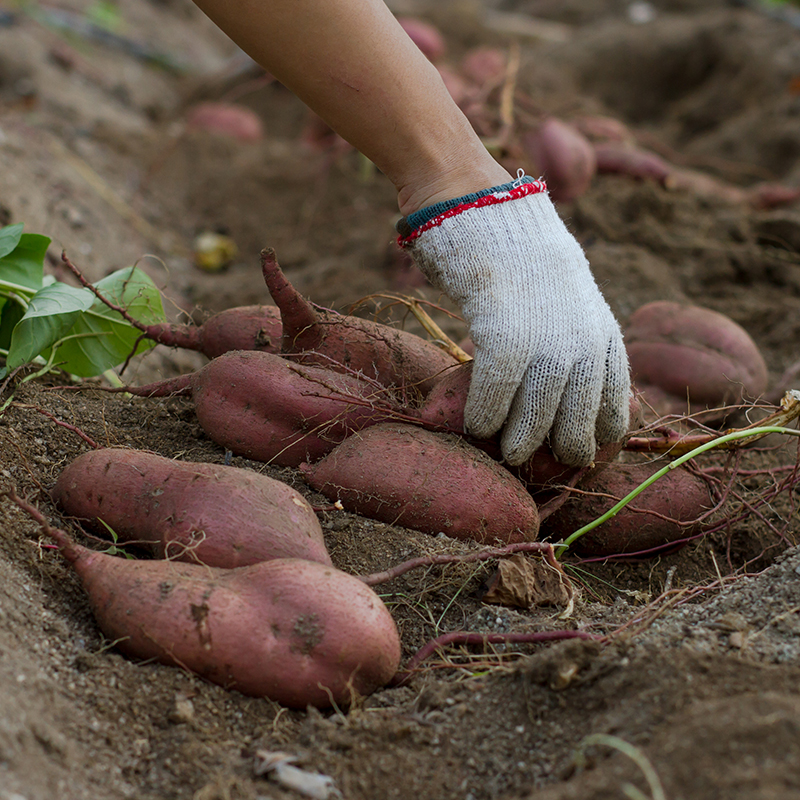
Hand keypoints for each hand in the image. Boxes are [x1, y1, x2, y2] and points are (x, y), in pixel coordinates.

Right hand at [398, 177, 629, 466]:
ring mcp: (547, 345)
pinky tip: (476, 425)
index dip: (602, 432)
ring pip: (537, 419)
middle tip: (545, 462)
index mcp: (604, 332)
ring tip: (510, 455)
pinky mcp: (506, 342)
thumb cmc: (522, 255)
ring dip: (521, 444)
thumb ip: (579, 332)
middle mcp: (583, 344)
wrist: (489, 210)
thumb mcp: (570, 293)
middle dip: (565, 448)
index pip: (615, 400)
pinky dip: (483, 418)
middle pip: (579, 419)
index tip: (587, 448)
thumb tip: (571, 374)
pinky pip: (495, 400)